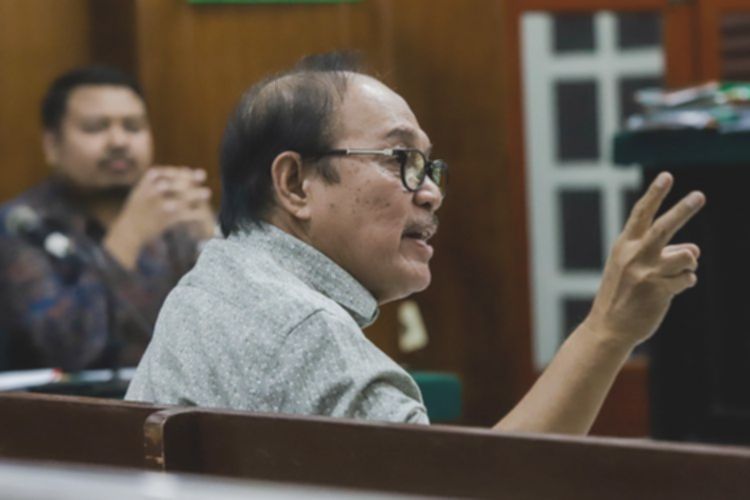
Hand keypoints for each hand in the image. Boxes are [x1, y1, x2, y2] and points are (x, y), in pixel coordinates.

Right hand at [104, 166, 214, 268]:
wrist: (129, 230)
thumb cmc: (139, 208)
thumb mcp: (144, 189)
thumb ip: (163, 179)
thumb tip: (188, 170)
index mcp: (146, 183)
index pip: (166, 172)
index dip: (180, 171)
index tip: (189, 171)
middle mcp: (152, 192)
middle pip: (176, 183)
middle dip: (190, 178)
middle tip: (203, 175)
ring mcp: (159, 206)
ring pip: (182, 199)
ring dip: (196, 195)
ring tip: (207, 193)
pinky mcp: (166, 220)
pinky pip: (185, 216)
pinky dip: (195, 214)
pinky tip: (202, 214)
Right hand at [582, 172, 704, 348]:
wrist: (609, 327)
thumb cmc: (623, 294)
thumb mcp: (634, 267)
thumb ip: (663, 253)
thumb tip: (694, 249)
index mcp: (624, 245)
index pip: (641, 213)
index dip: (655, 194)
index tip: (667, 176)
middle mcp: (635, 255)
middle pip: (664, 227)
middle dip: (684, 209)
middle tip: (700, 195)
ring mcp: (647, 273)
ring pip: (688, 255)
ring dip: (690, 262)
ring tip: (678, 272)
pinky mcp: (659, 290)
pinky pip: (688, 278)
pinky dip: (686, 282)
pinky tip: (672, 290)